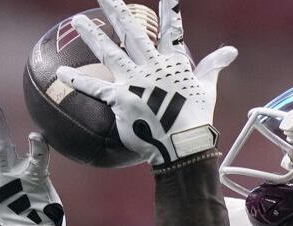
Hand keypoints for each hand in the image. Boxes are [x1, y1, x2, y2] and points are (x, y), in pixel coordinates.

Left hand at [56, 0, 236, 166]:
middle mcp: (152, 68)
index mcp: (172, 64)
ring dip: (92, 35)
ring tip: (76, 20)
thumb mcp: (206, 88)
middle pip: (132, 33)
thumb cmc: (196, 120)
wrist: (183, 145)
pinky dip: (77, 81)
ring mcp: (135, 82)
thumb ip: (212, 66)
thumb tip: (231, 51)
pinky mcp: (121, 99)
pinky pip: (95, 88)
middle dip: (118, 11)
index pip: (172, 31)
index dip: (170, 10)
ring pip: (110, 53)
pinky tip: (61, 72)